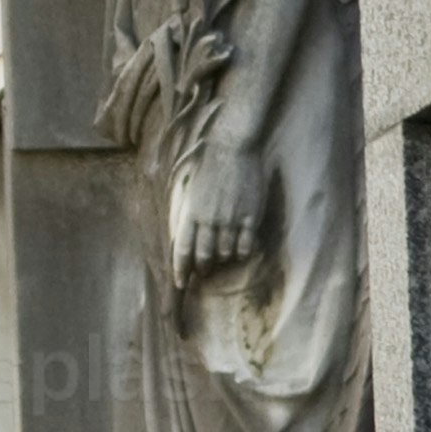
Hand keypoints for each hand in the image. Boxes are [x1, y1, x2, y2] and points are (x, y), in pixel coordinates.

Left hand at [172, 138, 269, 277]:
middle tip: (204, 272)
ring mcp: (231, 218)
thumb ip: (186, 215)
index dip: (180, 270)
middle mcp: (209, 219)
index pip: (182, 250)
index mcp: (190, 213)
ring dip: (223, 258)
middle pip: (204, 256)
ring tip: (223, 257)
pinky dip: (242, 252)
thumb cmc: (208, 168)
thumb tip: (181, 238)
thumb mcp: (189, 191)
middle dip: (203, 268)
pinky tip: (240, 250)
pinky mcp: (250, 216)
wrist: (231, 147)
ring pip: (225, 252)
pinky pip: (245, 244)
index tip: (181, 283)